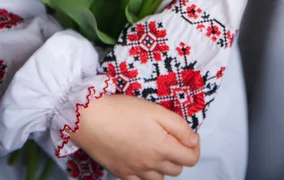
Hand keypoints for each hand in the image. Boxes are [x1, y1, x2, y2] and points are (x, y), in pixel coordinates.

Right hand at [71, 94, 199, 179]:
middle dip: (178, 154)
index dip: (194, 146)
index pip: (191, 158)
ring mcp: (136, 171)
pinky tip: (140, 160)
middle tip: (169, 137)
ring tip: (154, 147)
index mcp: (163, 147)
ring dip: (163, 165)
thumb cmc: (123, 110)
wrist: (89, 118)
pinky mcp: (121, 173)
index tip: (188, 135)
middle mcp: (152, 164)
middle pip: (177, 169)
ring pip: (160, 178)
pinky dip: (145, 174)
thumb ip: (179, 126)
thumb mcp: (156, 110)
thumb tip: (193, 140)